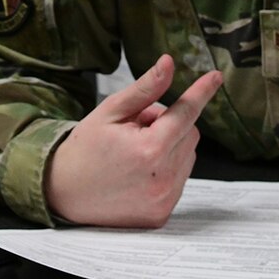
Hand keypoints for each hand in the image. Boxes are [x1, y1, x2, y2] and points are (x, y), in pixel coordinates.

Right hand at [42, 54, 222, 226]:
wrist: (63, 192)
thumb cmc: (85, 148)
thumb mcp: (111, 111)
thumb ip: (145, 89)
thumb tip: (169, 64)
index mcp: (149, 150)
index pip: (186, 113)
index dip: (201, 92)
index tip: (216, 77)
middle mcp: (162, 178)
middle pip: (189, 133)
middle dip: (170, 123)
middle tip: (137, 127)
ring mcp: (163, 199)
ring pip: (187, 156)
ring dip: (169, 147)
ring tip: (134, 152)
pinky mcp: (161, 214)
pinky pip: (179, 179)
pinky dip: (166, 169)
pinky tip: (138, 173)